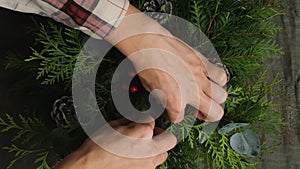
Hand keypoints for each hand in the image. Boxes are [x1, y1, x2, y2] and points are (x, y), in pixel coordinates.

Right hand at [54, 118, 175, 168]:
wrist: (90, 166)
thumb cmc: (98, 146)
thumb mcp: (113, 125)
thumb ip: (130, 120)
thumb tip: (136, 119)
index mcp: (143, 132)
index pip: (152, 120)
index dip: (144, 119)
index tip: (139, 122)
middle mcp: (150, 148)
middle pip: (167, 138)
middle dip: (159, 134)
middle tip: (151, 133)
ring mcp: (148, 163)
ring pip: (163, 154)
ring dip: (156, 148)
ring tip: (143, 147)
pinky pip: (153, 165)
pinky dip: (148, 159)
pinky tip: (136, 157)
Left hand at [106, 5, 227, 122]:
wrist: (148, 43)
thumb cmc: (146, 65)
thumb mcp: (151, 90)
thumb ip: (164, 101)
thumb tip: (169, 105)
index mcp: (175, 102)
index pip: (179, 118)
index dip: (172, 115)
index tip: (168, 109)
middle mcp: (192, 92)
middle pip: (216, 114)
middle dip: (207, 115)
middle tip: (199, 110)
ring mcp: (200, 77)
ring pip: (222, 96)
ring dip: (214, 98)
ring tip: (205, 94)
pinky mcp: (203, 62)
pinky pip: (221, 76)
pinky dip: (217, 79)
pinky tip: (209, 78)